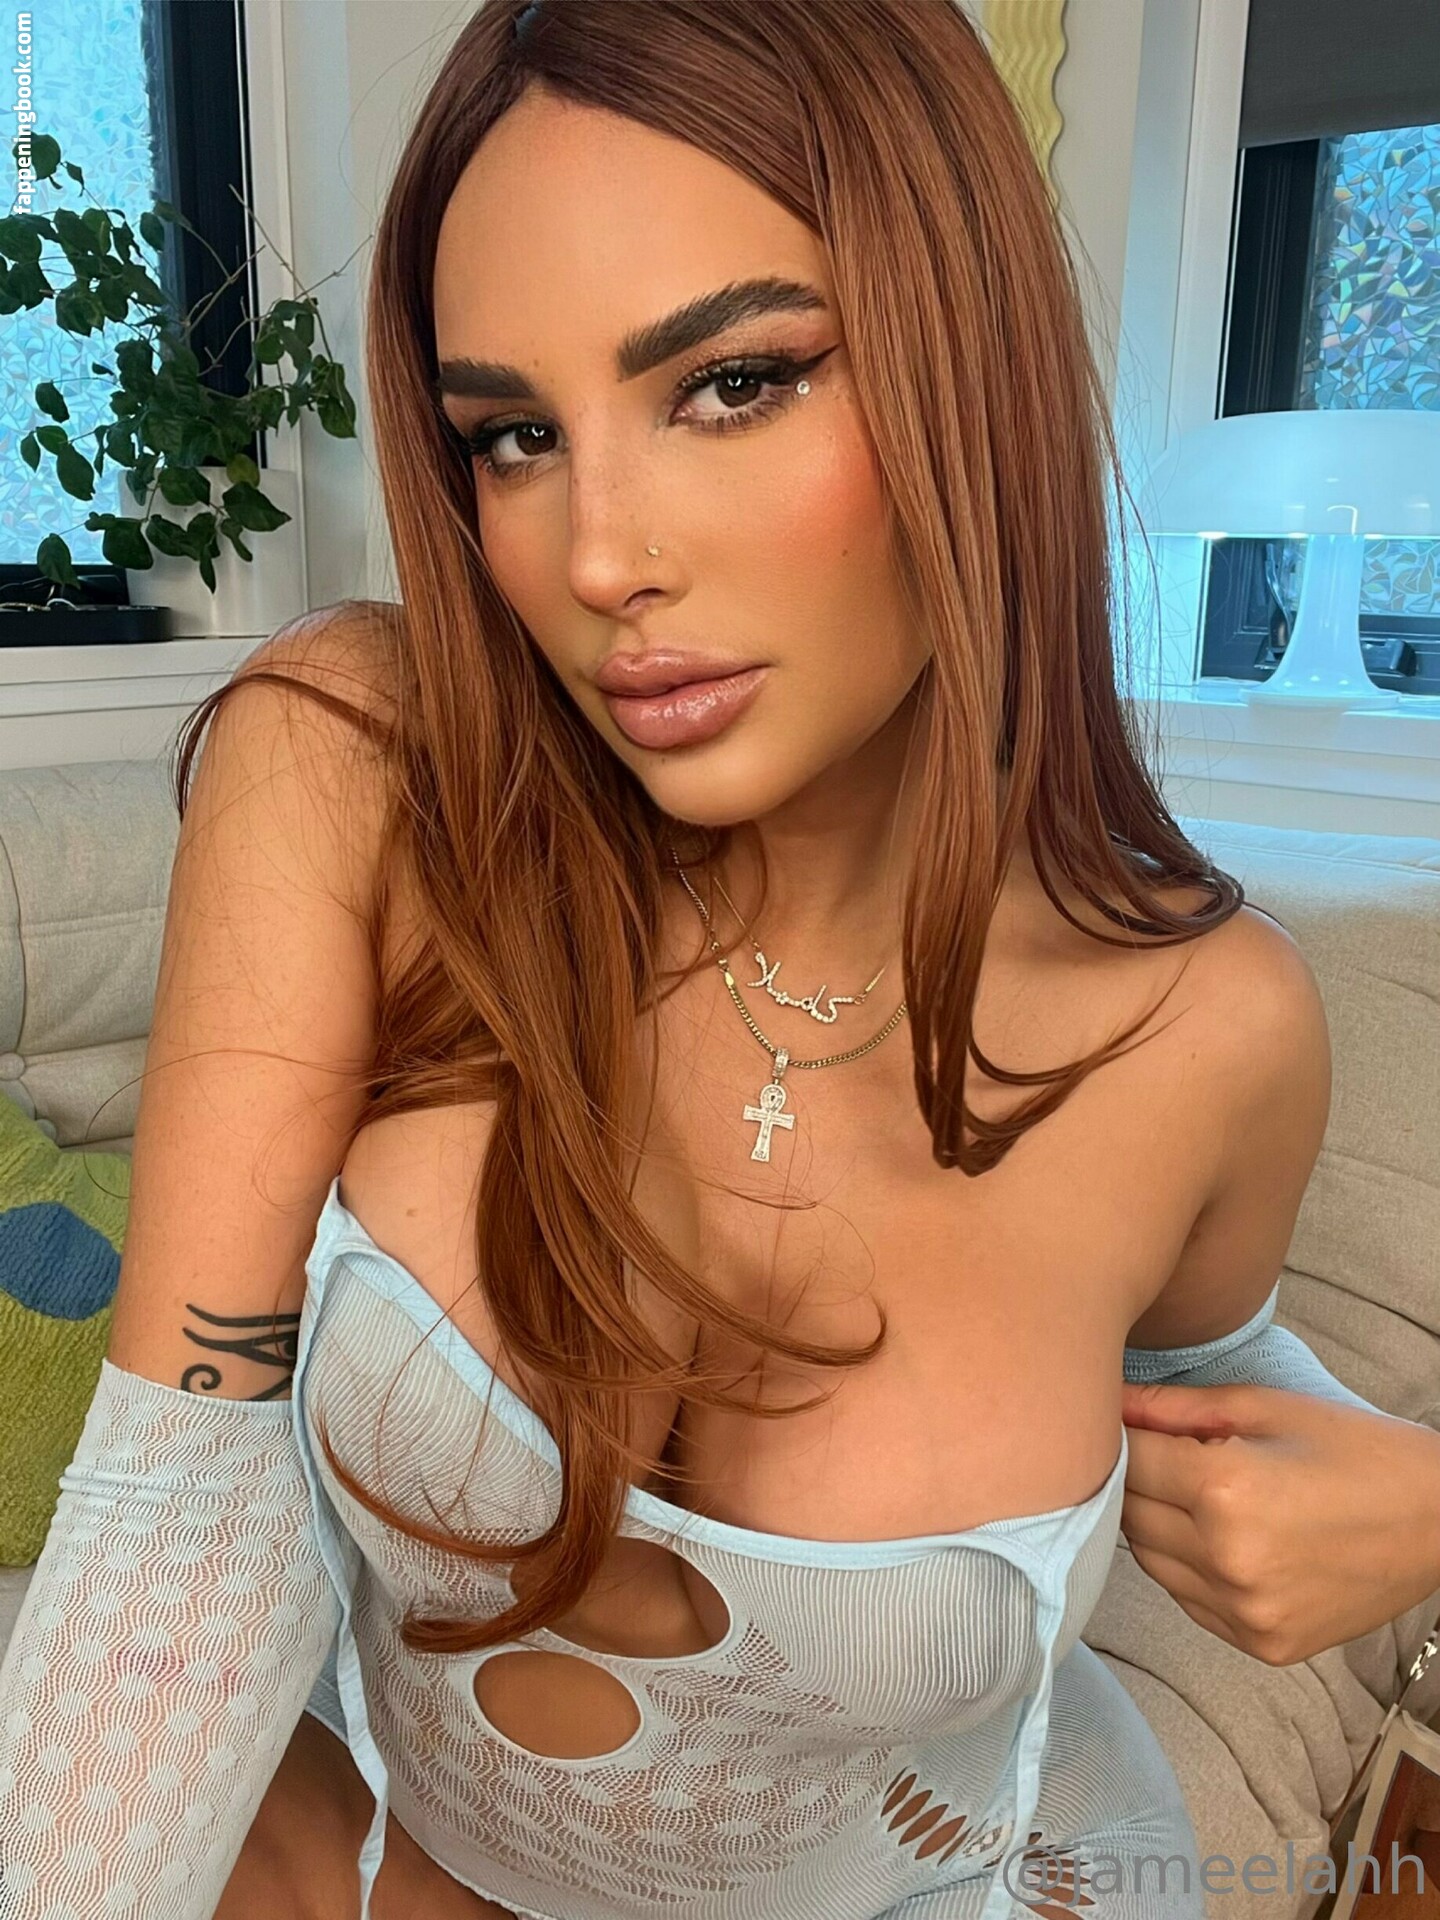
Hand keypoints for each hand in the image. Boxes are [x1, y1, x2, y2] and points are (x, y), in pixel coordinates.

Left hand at [1119, 1379, 1439, 1666]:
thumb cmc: (1357, 1450)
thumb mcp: (1267, 1406)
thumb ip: (1177, 1407)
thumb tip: (1110, 1402)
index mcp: (1226, 1489)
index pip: (1127, 1461)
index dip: (1121, 1436)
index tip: (1124, 1423)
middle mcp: (1227, 1559)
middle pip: (1128, 1515)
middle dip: (1136, 1480)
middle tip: (1165, 1455)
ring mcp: (1245, 1611)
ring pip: (1150, 1562)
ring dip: (1158, 1526)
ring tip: (1200, 1496)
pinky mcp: (1262, 1644)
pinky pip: (1189, 1600)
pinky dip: (1190, 1569)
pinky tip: (1225, 1540)